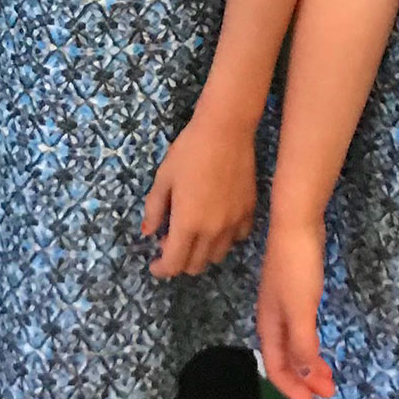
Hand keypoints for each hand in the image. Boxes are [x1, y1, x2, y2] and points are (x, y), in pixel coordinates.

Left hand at [141, 112, 256, 277]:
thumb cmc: (189, 151)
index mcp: (187, 224)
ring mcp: (233, 223)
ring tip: (193, 232)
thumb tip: (149, 232)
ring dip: (201, 253)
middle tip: (169, 241)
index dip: (161, 269)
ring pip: (217, 256)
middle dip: (178, 261)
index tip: (154, 262)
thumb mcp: (163, 178)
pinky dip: (224, 239)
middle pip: (195, 266)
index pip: (173, 264)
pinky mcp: (249, 211)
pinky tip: (217, 222)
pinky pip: (237, 238)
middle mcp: (212, 231)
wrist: (226, 130)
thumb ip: (154, 209)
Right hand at [258, 217, 334, 398]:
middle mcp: (272, 317)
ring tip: (328, 375)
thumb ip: (302, 346)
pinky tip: (319, 342)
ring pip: (293, 343)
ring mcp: (283, 303)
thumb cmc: (297, 268)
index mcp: (269, 325)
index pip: (276, 368)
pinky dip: (310, 343)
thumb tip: (307, 380)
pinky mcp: (296, 290)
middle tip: (327, 392)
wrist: (297, 223)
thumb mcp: (301, 311)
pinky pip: (300, 328)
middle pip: (284, 358)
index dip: (292, 389)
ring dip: (309, 362)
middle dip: (304, 379)